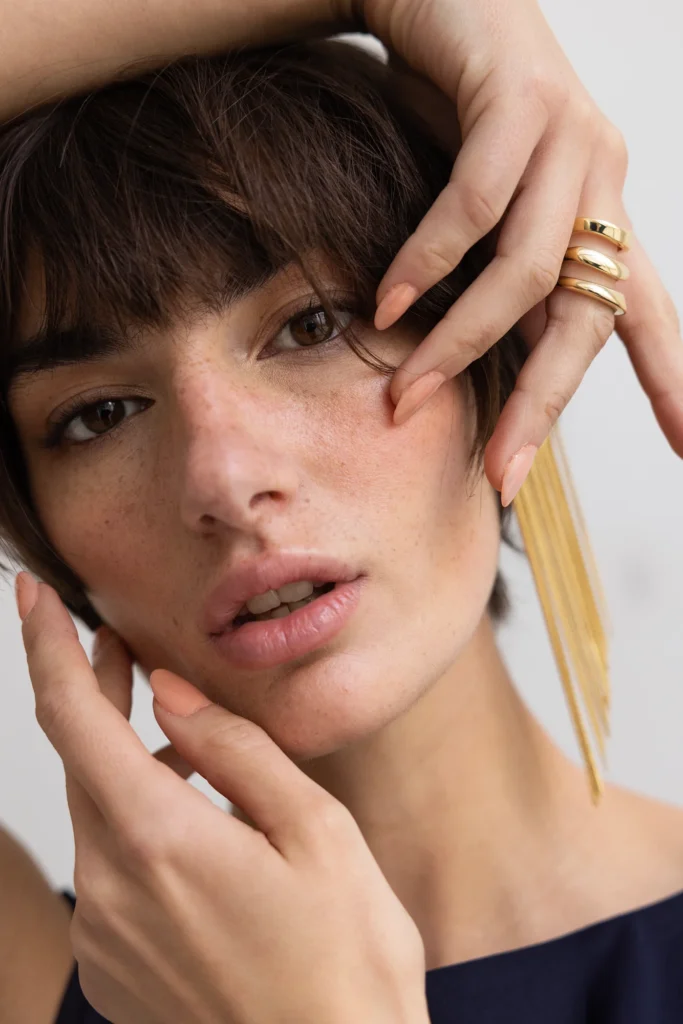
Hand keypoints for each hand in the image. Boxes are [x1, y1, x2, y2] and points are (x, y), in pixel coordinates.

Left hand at [16, 574, 428, 1023]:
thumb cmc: (345, 966)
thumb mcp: (317, 830)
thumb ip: (234, 750)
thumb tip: (169, 694)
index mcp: (160, 841)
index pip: (74, 719)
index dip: (48, 648)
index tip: (33, 597)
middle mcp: (111, 889)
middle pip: (78, 762)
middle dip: (94, 695)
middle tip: (119, 646)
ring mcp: (106, 936)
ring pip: (96, 815)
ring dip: (124, 764)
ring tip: (182, 743)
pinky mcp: (113, 969)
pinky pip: (108, 870)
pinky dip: (135, 825)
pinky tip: (192, 826)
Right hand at [354, 0, 682, 499]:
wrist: (437, 2)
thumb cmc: (457, 115)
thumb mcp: (492, 216)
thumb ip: (506, 283)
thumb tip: (500, 368)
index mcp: (602, 214)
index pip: (644, 312)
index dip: (671, 379)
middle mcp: (602, 179)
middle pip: (587, 317)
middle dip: (540, 406)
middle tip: (504, 477)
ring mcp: (570, 137)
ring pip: (526, 273)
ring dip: (461, 343)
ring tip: (408, 394)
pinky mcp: (523, 100)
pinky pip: (474, 205)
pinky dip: (425, 262)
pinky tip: (388, 303)